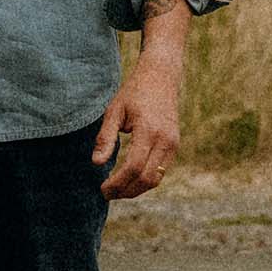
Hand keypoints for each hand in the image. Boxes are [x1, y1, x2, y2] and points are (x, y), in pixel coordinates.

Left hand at [92, 56, 181, 198]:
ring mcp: (173, 144)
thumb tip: (96, 163)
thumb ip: (105, 138)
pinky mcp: (175, 145)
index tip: (102, 188)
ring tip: (117, 190)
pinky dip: (145, 180)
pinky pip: (161, 171)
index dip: (117, 183)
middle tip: (107, 194)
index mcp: (149, 131)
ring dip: (136, 189)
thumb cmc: (134, 92)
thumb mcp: (114, 110)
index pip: (133, 167)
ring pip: (156, 179)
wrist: (161, 76)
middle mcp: (165, 140)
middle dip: (126, 191)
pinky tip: (129, 179)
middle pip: (146, 178)